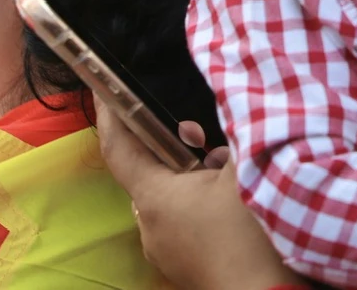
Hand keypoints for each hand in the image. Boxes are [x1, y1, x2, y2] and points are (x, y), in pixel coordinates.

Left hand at [95, 97, 303, 289]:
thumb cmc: (251, 232)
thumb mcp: (245, 170)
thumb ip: (230, 139)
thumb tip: (227, 120)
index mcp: (156, 197)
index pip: (118, 149)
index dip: (110, 115)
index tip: (105, 89)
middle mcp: (150, 226)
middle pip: (151, 173)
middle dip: (174, 149)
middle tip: (204, 135)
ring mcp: (166, 252)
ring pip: (173, 200)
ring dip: (194, 179)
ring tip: (231, 170)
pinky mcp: (186, 267)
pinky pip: (185, 224)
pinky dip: (202, 205)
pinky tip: (235, 203)